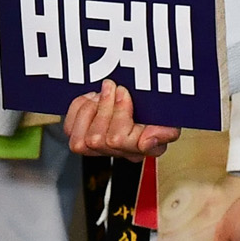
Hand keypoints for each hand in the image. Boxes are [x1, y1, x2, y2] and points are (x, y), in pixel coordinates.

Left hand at [62, 79, 179, 158]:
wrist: (144, 100)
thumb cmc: (157, 110)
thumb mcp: (169, 118)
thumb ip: (166, 133)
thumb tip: (146, 142)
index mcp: (141, 148)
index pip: (119, 140)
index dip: (119, 114)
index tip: (124, 93)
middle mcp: (119, 152)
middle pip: (98, 140)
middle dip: (104, 107)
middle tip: (113, 88)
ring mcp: (98, 147)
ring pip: (81, 141)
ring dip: (90, 111)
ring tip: (102, 95)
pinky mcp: (81, 137)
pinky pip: (70, 130)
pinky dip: (77, 110)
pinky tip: (91, 100)